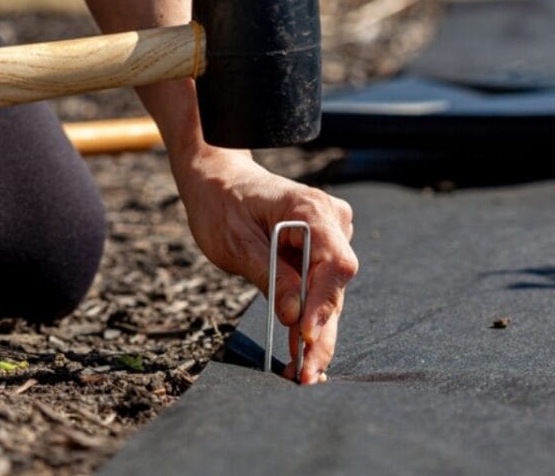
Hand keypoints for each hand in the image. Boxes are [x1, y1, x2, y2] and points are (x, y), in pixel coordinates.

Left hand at [173, 147, 356, 383]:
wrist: (219, 180)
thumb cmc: (222, 203)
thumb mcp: (237, 243)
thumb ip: (270, 276)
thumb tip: (295, 317)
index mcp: (312, 209)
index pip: (334, 263)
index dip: (323, 303)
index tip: (305, 336)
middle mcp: (331, 221)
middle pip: (335, 286)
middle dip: (321, 333)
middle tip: (305, 374)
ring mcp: (331, 236)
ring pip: (329, 294)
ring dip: (316, 334)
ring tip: (301, 373)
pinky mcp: (321, 251)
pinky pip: (320, 289)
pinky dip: (309, 320)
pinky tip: (302, 353)